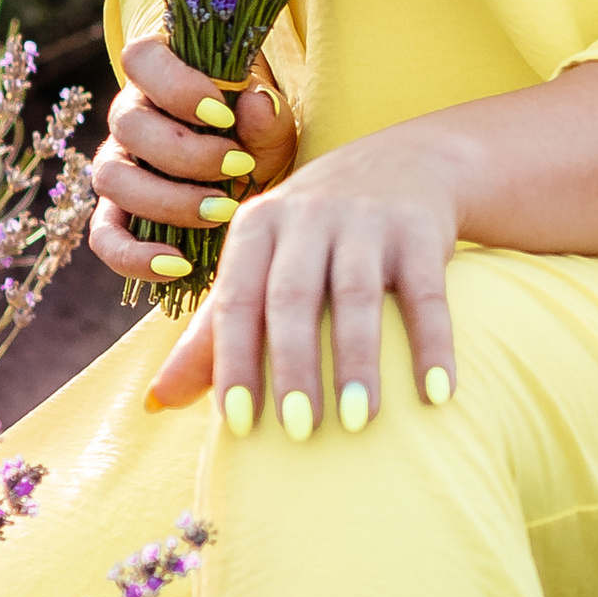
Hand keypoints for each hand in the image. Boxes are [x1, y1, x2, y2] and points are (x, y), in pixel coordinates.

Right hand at [87, 36, 296, 287]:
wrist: (250, 175)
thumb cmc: (255, 135)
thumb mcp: (272, 124)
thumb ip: (267, 116)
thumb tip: (255, 106)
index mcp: (159, 74)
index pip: (141, 59)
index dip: (176, 86)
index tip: (224, 114)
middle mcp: (129, 116)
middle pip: (129, 126)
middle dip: (187, 153)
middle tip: (240, 166)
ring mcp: (117, 165)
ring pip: (113, 179)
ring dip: (168, 200)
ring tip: (222, 211)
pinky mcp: (116, 212)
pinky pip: (105, 236)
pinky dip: (135, 256)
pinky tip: (180, 265)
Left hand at [147, 122, 462, 430]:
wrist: (404, 162)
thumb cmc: (314, 233)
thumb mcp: (260, 265)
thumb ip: (213, 332)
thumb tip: (159, 401)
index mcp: (257, 228)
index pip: (237, 300)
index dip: (233, 361)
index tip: (238, 425)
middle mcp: (308, 216)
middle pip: (294, 298)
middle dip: (294, 367)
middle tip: (300, 433)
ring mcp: (366, 219)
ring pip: (358, 296)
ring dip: (358, 362)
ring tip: (359, 422)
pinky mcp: (419, 228)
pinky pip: (426, 294)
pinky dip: (433, 344)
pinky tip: (438, 393)